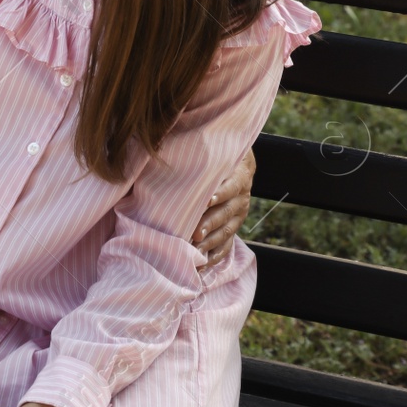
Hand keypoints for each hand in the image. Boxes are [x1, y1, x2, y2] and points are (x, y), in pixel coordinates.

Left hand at [194, 147, 253, 265]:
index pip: (232, 185)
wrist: (237, 161)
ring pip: (228, 230)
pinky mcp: (234, 226)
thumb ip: (197, 151)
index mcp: (239, 175)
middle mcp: (242, 197)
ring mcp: (239, 214)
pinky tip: (203, 262)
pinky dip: (216, 254)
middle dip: (211, 223)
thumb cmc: (216, 154)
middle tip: (195, 233)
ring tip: (196, 248)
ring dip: (211, 240)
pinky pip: (228, 244)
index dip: (220, 193)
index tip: (206, 201)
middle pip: (227, 212)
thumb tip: (164, 143)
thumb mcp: (214, 149)